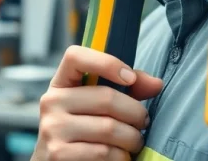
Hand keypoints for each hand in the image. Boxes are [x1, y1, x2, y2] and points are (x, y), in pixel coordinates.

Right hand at [33, 46, 162, 160]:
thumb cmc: (84, 132)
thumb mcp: (99, 106)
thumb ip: (127, 89)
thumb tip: (156, 83)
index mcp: (60, 84)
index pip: (75, 57)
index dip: (106, 63)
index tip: (130, 78)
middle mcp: (51, 102)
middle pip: (106, 97)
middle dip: (136, 113)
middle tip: (143, 122)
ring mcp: (52, 129)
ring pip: (109, 128)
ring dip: (132, 138)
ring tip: (134, 142)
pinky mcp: (59, 154)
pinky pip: (104, 152)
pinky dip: (121, 157)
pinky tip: (120, 156)